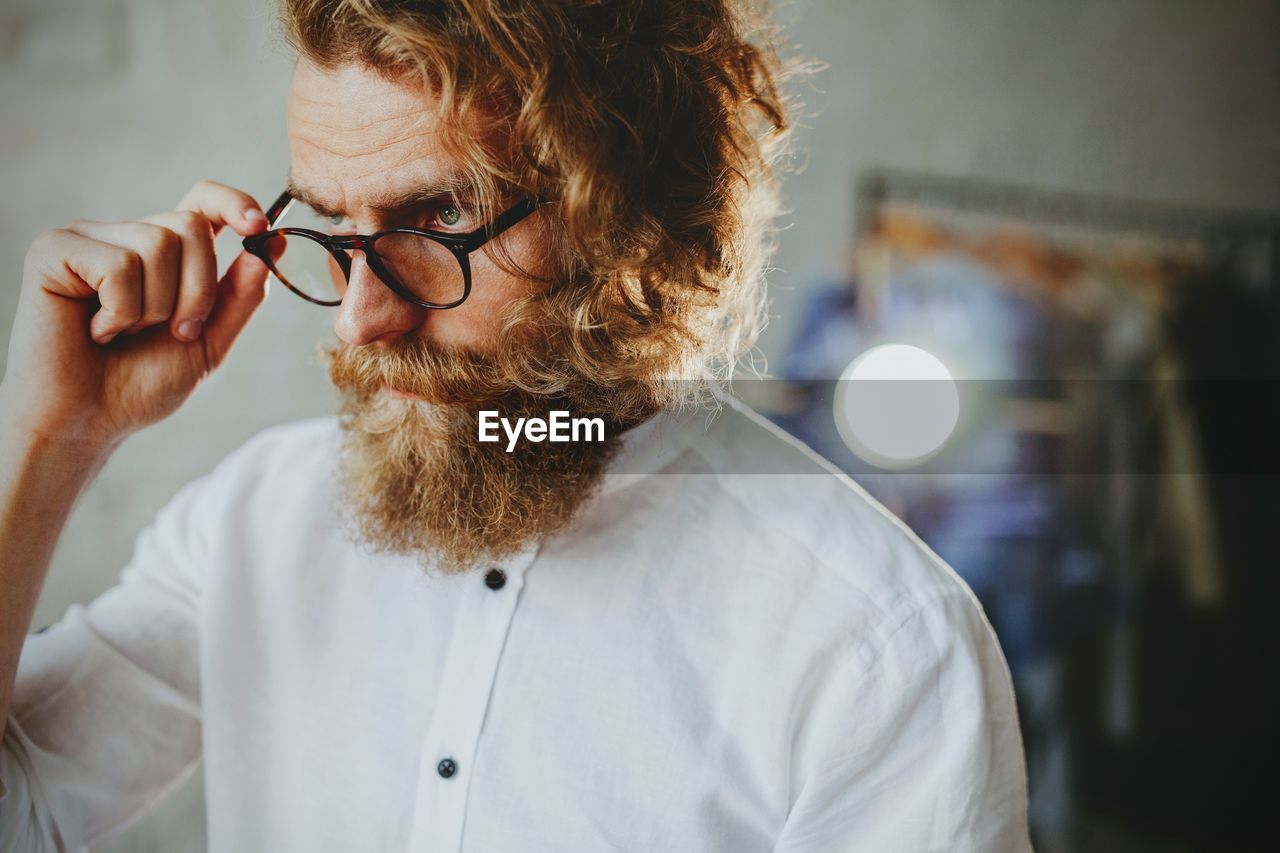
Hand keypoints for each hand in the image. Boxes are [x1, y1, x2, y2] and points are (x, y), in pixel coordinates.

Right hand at [0, 180, 273, 452]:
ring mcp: (86, 239)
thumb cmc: (139, 385)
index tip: (259, 226)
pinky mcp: (53, 251)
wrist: (87, 423)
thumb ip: (240, 296)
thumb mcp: (208, 342)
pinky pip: (118, 264)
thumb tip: (271, 245)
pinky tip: (97, 332)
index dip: (233, 203)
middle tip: (172, 332)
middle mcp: (124, 236)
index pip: (202, 202)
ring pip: (157, 244)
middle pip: (190, 225)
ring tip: (125, 335)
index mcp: (162, 253)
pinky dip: (120, 311)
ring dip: (156, 308)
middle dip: (198, 290)